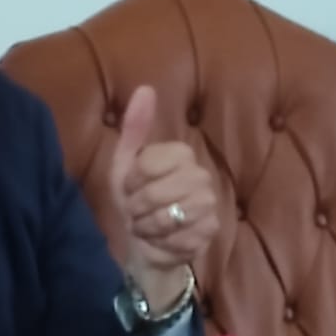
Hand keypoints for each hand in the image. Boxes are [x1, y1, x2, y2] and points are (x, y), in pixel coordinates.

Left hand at [109, 85, 218, 310]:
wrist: (141, 246)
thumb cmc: (130, 203)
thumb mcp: (123, 164)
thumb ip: (135, 127)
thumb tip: (145, 88)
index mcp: (180, 154)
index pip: (151, 162)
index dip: (133, 181)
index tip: (129, 188)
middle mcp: (200, 175)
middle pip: (160, 190)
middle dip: (139, 207)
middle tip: (136, 212)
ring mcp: (209, 203)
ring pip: (171, 214)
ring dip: (149, 226)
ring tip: (147, 226)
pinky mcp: (211, 231)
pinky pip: (181, 236)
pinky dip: (163, 243)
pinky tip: (161, 241)